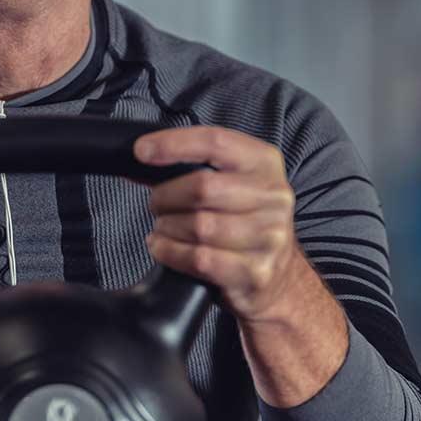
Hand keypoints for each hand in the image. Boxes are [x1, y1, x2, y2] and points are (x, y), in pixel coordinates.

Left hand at [134, 126, 303, 322]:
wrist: (279, 278)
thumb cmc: (244, 220)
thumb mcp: (231, 183)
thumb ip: (192, 166)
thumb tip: (142, 154)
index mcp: (264, 163)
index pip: (215, 142)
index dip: (174, 144)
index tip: (142, 150)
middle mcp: (273, 196)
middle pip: (202, 188)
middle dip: (166, 196)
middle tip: (156, 204)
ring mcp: (268, 236)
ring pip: (198, 226)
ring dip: (167, 227)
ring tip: (163, 228)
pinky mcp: (255, 271)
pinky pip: (199, 258)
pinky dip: (170, 252)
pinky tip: (163, 247)